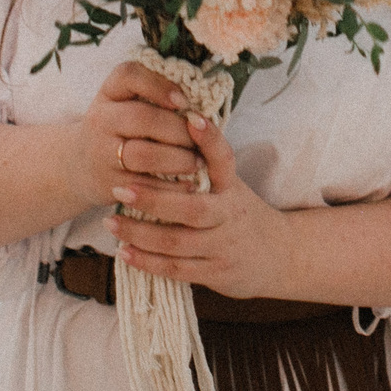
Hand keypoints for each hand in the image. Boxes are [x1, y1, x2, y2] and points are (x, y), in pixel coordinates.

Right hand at [73, 63, 201, 208]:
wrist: (80, 164)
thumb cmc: (119, 127)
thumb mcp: (126, 102)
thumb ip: (155, 93)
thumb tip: (200, 99)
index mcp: (109, 93)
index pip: (128, 75)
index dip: (158, 85)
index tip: (184, 101)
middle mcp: (100, 119)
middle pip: (142, 118)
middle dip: (179, 129)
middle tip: (201, 138)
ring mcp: (102, 153)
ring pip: (144, 154)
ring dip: (178, 159)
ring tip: (198, 162)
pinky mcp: (108, 183)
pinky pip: (144, 185)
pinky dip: (171, 186)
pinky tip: (189, 184)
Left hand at [108, 115, 293, 299]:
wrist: (280, 255)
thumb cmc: (239, 212)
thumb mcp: (231, 185)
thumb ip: (204, 166)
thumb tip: (167, 129)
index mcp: (232, 187)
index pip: (223, 159)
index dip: (209, 139)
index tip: (190, 118)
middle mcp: (230, 214)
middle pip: (192, 209)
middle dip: (154, 200)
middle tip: (121, 190)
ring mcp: (224, 246)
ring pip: (177, 242)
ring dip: (140, 234)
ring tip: (110, 223)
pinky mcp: (216, 272)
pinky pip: (177, 268)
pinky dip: (148, 261)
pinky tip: (124, 252)